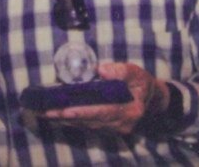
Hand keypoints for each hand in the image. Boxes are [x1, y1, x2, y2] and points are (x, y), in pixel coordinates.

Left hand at [36, 62, 168, 135]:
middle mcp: (122, 124)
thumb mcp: (136, 72)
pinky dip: (73, 121)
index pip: (104, 112)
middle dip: (68, 117)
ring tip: (46, 113)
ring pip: (88, 125)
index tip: (66, 111)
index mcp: (131, 110)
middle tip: (47, 112)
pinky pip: (89, 126)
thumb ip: (120, 70)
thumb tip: (100, 69)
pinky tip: (58, 116)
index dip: (84, 112)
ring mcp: (116, 129)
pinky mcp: (109, 129)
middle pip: (91, 121)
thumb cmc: (141, 83)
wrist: (151, 99)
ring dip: (67, 120)